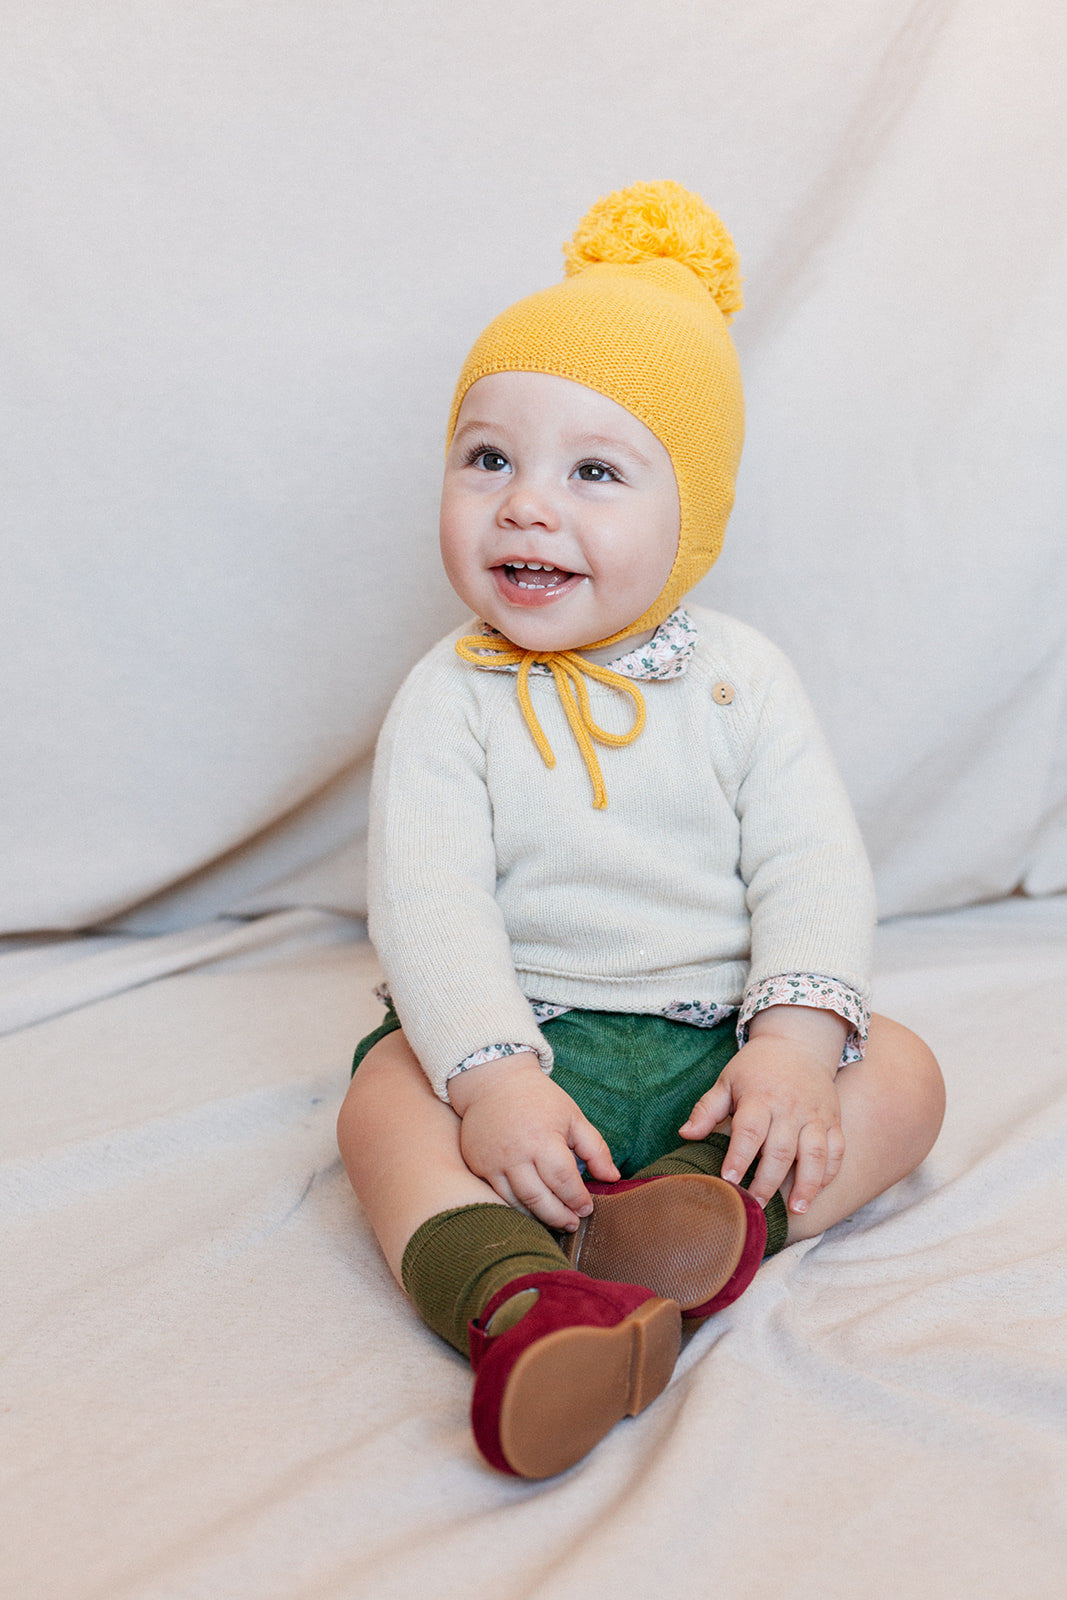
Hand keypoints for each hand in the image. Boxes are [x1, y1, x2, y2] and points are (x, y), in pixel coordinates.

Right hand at [448, 1053, 618, 1229]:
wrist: (493, 1083)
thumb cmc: (539, 1099)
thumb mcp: (573, 1116)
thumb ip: (595, 1148)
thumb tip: (612, 1178)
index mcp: (542, 1137)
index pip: (563, 1179)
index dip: (577, 1198)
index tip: (587, 1208)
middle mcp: (515, 1153)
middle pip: (539, 1198)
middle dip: (560, 1216)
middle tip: (573, 1223)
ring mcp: (493, 1162)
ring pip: (517, 1203)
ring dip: (539, 1217)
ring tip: (556, 1222)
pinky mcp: (478, 1166)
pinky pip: (499, 1196)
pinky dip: (517, 1207)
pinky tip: (533, 1210)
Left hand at [679, 1007, 846, 1214]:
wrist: (797, 1043)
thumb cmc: (755, 1068)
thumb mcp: (726, 1081)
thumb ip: (707, 1110)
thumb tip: (685, 1135)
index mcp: (759, 1097)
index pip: (749, 1131)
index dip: (739, 1158)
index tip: (729, 1182)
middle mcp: (789, 1108)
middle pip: (780, 1150)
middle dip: (767, 1182)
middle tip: (755, 1206)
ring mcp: (815, 1115)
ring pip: (814, 1154)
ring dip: (806, 1185)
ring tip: (796, 1210)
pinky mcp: (832, 1120)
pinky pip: (837, 1150)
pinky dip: (829, 1173)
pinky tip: (816, 1191)